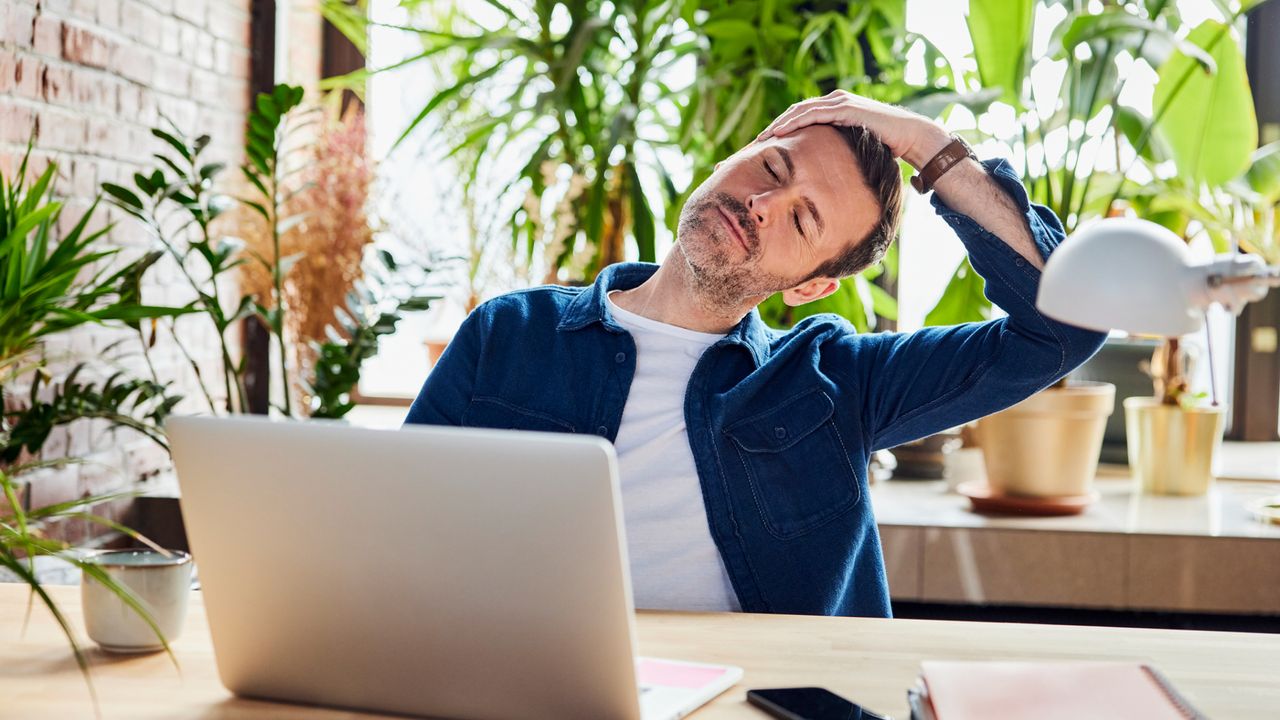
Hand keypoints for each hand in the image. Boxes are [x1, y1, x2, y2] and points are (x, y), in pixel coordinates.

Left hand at [755, 90, 950, 168]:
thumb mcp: (853, 150)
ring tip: (762, 138)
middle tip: (755, 141)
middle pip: (795, 112)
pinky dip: (794, 122)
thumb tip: (824, 177)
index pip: (801, 117)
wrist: (909, 136)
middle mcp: (835, 101)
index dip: (782, 130)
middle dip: (774, 127)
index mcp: (834, 109)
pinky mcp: (845, 108)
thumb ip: (837, 154)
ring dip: (779, 124)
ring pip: (800, 110)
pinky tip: (780, 133)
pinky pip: (813, 114)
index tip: (765, 146)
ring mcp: (839, 102)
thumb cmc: (885, 147)